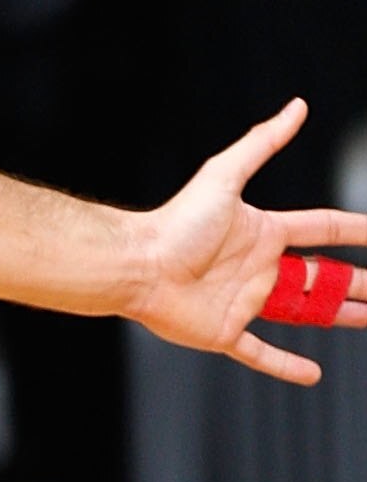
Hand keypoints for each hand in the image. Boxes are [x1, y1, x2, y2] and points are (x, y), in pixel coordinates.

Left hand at [129, 97, 366, 384]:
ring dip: (336, 317)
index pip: (321, 229)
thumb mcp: (224, 176)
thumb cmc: (176, 222)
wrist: (137, 265)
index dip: (353, 229)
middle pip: (321, 276)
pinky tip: (313, 374)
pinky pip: (261, 352)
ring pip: (302, 313)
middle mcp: (259, 268)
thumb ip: (262, 143)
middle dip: (356, 282)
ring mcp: (244, 301)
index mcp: (265, 233)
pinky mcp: (224, 332)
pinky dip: (286, 365)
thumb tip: (297, 106)